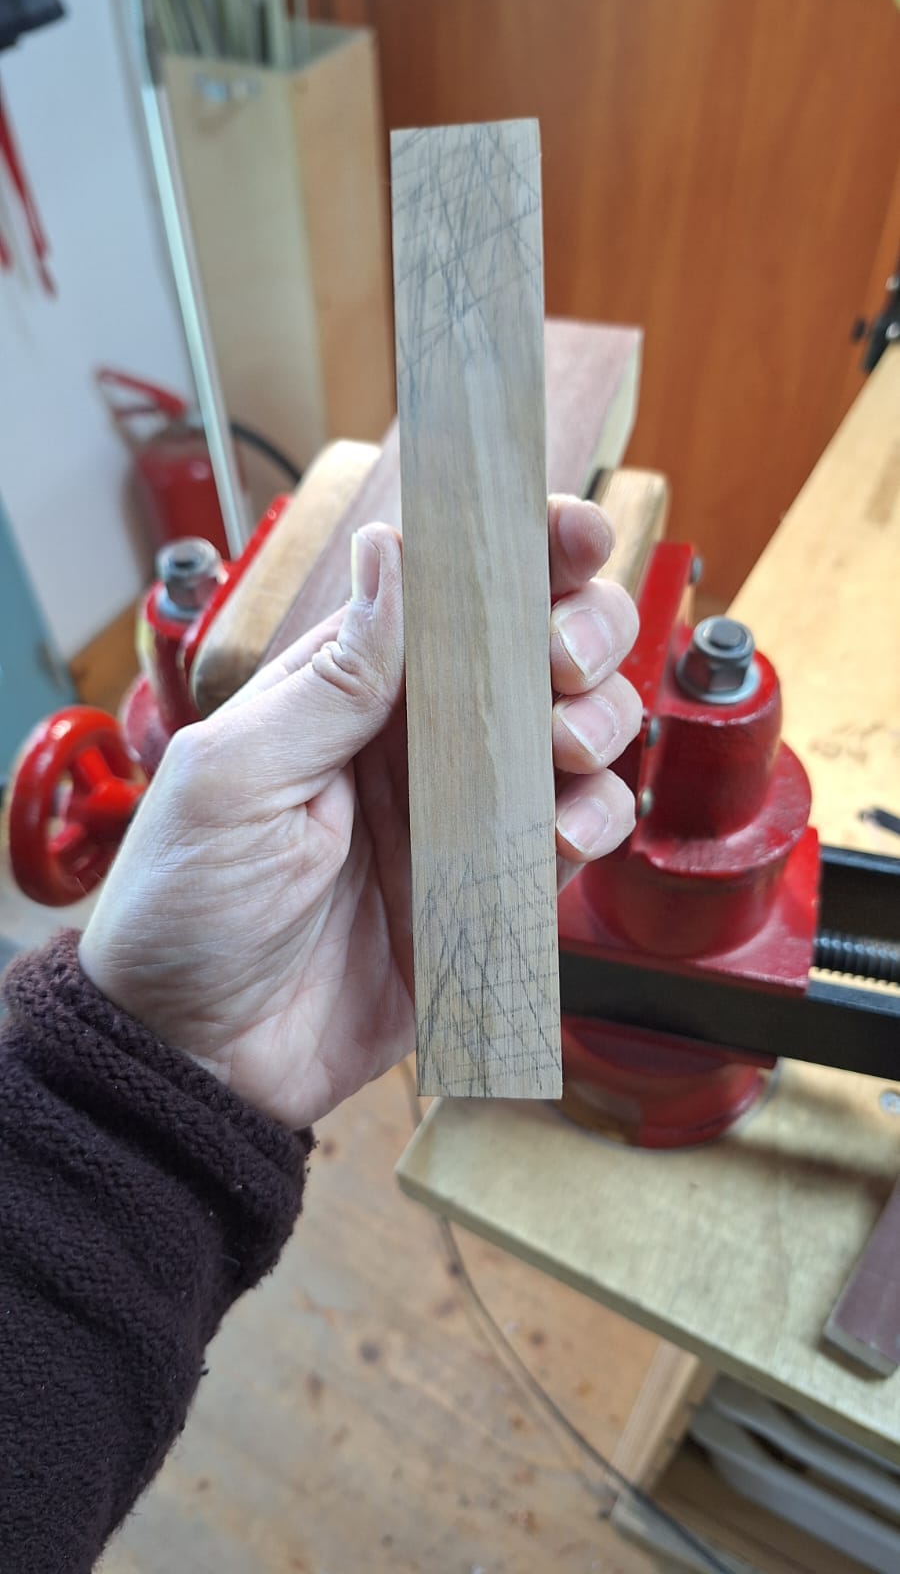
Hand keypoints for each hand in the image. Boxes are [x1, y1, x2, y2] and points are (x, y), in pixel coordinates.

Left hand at [80, 497, 639, 1127]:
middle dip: (580, 632)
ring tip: (562, 749)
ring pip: (577, 732)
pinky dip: (592, 820)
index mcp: (349, 687)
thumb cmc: (188, 908)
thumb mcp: (237, 776)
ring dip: (598, 723)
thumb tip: (390, 552)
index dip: (520, 550)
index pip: (450, 592)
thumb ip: (331, 676)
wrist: (203, 1054)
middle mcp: (419, 737)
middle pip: (538, 648)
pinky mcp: (493, 888)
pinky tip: (560, 835)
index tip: (569, 532)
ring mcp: (464, 812)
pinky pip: (574, 832)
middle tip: (561, 666)